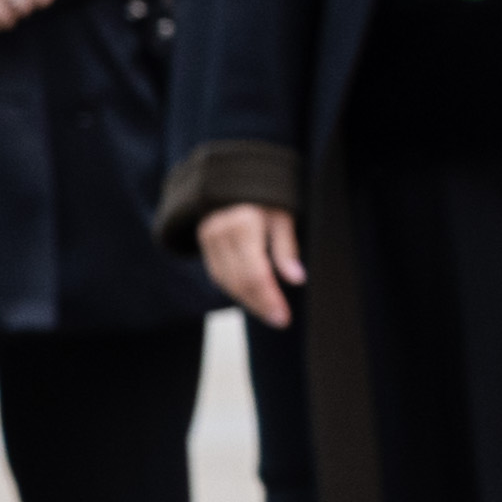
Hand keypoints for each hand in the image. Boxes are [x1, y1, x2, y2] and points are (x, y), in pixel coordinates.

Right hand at [200, 202, 299, 326]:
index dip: (269, 298)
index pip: (255, 272)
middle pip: (239, 281)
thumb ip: (287, 248)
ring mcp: (208, 240)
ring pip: (226, 282)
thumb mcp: (283, 217)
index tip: (283, 317)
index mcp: (243, 225)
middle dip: (260, 304)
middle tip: (280, 321)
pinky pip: (219, 275)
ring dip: (248, 301)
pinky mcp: (204, 245)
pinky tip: (253, 298)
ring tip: (270, 313)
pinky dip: (236, 290)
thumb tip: (297, 279)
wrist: (233, 181)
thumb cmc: (266, 199)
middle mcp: (221, 234)